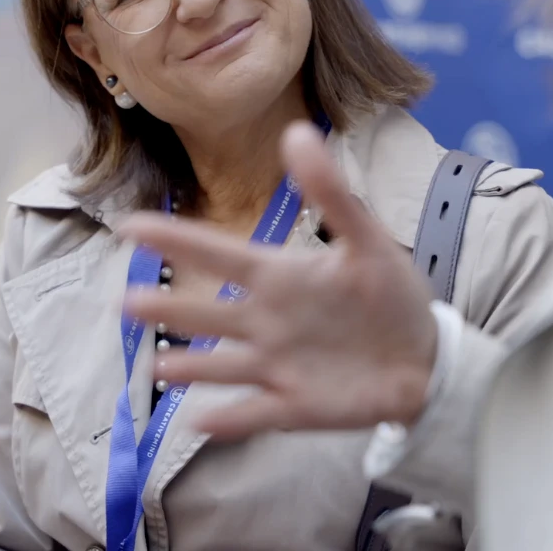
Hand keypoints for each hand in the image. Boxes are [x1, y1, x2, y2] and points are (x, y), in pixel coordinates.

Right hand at [119, 121, 438, 440]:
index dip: (176, 239)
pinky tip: (199, 420)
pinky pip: (254, 413)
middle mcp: (266, 321)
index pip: (218, 254)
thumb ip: (331, 192)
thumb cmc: (390, 295)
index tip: (130, 226)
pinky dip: (228, 418)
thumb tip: (298, 131)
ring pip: (222, 366)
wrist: (427, 359)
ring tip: (156, 368)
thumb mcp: (368, 240)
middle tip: (126, 302)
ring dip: (189, 367)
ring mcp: (277, 365)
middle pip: (207, 314)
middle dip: (167, 309)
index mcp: (278, 277)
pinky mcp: (295, 405)